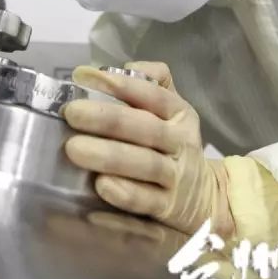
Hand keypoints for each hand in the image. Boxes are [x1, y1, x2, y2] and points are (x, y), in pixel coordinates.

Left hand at [62, 62, 234, 237]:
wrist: (205, 198)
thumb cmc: (172, 145)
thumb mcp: (171, 110)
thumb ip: (151, 83)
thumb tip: (125, 67)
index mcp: (179, 115)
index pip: (155, 95)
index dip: (123, 86)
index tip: (85, 77)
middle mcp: (181, 144)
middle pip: (148, 129)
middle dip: (109, 120)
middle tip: (72, 113)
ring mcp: (176, 179)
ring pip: (146, 166)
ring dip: (110, 157)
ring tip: (74, 149)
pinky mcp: (167, 210)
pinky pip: (146, 203)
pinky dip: (124, 197)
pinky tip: (99, 189)